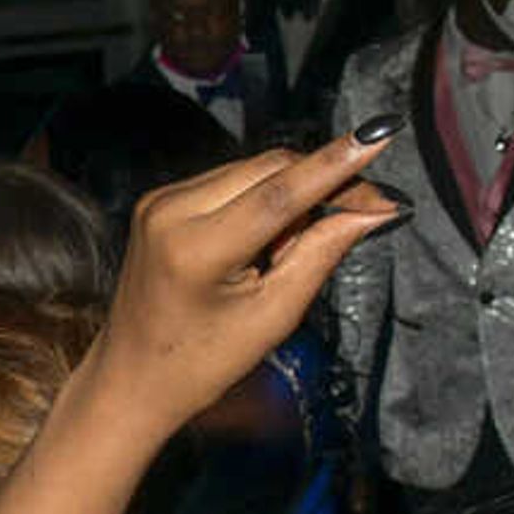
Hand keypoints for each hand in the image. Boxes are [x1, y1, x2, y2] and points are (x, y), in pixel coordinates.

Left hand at [84, 135, 402, 440]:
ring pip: (253, 170)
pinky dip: (261, 200)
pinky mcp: (159, 200)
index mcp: (195, 248)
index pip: (281, 191)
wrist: (131, 379)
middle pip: (270, 168)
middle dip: (324, 183)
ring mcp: (159, 201)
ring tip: (286, 255)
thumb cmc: (201, 362)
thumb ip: (322, 252)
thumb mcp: (274, 314)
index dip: (337, 163)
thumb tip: (374, 209)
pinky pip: (230, 181)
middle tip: (368, 212)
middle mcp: (170, 212)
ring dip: (291, 197)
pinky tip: (261, 245)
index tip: (382, 134)